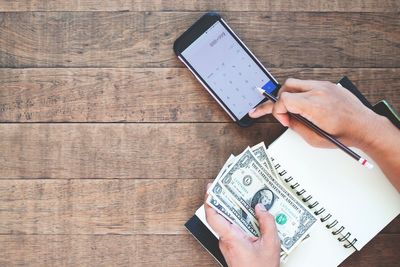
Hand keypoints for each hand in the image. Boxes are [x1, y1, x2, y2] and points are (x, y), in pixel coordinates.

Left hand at [204, 185, 280, 266]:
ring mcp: (227, 243)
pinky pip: (233, 228)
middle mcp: (226, 240)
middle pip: (221, 215)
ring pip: (228, 222)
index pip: (213, 217)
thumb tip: (261, 208)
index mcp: (231, 238)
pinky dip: (240, 220)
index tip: (211, 188)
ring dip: (236, 210)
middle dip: (226, 200)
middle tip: (232, 186)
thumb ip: (267, 224)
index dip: (210, 201)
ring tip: (246, 198)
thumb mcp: (271, 244)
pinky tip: (251, 216)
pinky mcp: (232, 245)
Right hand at [249, 78, 376, 147]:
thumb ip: (296, 126)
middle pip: (286, 87)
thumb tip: (286, 118)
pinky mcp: (328, 84)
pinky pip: (307, 84)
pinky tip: (304, 104)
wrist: (364, 126)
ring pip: (295, 83)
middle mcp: (319, 91)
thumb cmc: (344, 134)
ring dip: (289, 95)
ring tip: (290, 108)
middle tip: (279, 112)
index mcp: (314, 106)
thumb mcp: (313, 138)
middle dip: (279, 100)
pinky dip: (301, 93)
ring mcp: (324, 86)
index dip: (278, 111)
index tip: (283, 120)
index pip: (284, 99)